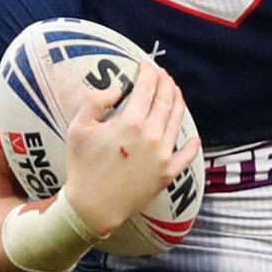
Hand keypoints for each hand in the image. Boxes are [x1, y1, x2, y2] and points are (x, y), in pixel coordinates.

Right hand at [61, 59, 191, 233]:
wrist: (93, 206)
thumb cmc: (82, 166)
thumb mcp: (78, 129)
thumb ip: (95, 102)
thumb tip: (117, 88)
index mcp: (131, 122)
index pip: (148, 88)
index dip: (149, 72)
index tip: (147, 65)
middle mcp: (153, 136)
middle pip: (166, 100)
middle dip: (166, 83)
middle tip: (163, 75)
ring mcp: (163, 155)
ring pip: (178, 121)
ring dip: (178, 103)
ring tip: (175, 93)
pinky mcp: (168, 173)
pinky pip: (186, 156)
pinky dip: (191, 145)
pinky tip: (193, 138)